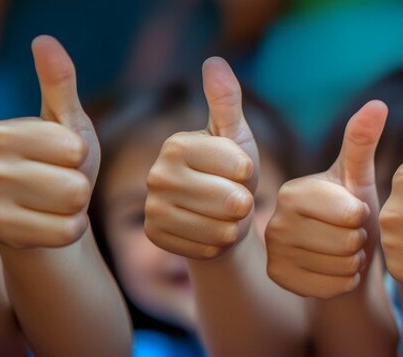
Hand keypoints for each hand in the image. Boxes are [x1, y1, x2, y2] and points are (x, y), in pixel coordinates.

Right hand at [0, 36, 99, 248]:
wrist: (36, 213)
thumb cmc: (55, 162)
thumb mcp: (62, 121)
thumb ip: (58, 83)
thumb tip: (44, 41)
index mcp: (3, 134)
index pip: (75, 149)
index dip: (78, 155)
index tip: (59, 158)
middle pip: (75, 182)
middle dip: (78, 184)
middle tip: (55, 183)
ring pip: (72, 208)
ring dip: (74, 208)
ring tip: (52, 202)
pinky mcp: (5, 236)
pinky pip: (67, 233)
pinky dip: (70, 229)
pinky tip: (51, 222)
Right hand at [145, 58, 259, 259]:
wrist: (218, 218)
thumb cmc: (233, 173)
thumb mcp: (237, 137)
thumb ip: (227, 102)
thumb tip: (213, 61)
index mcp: (176, 144)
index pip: (238, 165)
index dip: (250, 173)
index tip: (242, 171)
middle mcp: (155, 174)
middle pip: (229, 199)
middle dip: (245, 203)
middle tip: (237, 199)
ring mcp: (152, 209)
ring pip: (220, 228)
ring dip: (235, 226)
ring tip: (227, 217)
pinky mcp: (155, 239)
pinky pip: (206, 249)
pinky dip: (219, 245)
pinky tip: (214, 234)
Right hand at [265, 101, 385, 298]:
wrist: (334, 253)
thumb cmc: (349, 208)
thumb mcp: (357, 176)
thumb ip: (362, 140)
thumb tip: (377, 103)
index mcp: (293, 190)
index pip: (349, 212)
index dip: (362, 215)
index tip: (356, 211)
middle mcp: (273, 220)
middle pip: (345, 241)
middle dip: (360, 239)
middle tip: (352, 234)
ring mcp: (273, 253)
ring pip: (340, 265)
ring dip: (354, 260)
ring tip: (347, 249)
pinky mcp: (278, 280)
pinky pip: (331, 288)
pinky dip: (344, 281)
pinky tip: (339, 270)